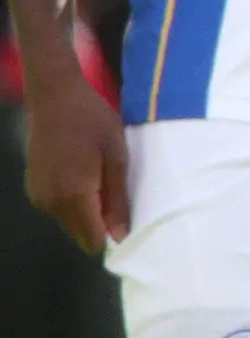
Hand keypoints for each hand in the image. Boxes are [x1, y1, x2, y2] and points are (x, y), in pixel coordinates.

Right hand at [22, 66, 127, 254]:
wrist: (55, 98)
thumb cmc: (93, 122)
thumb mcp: (117, 157)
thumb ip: (118, 199)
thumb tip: (121, 236)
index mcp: (74, 195)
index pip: (90, 239)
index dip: (111, 238)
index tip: (128, 226)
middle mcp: (51, 201)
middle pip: (79, 233)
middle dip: (99, 226)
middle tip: (119, 201)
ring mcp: (38, 195)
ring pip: (68, 222)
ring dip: (86, 213)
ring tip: (103, 185)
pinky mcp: (32, 187)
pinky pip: (57, 209)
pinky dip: (72, 203)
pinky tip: (86, 180)